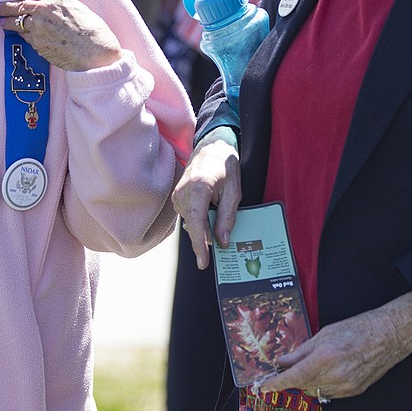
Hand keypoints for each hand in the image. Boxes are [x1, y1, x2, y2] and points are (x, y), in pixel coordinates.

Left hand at [0, 0, 122, 70]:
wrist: (94, 50)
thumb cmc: (91, 29)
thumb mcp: (77, 6)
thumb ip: (60, 3)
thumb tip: (48, 5)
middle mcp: (44, 7)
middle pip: (17, 4)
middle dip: (5, 5)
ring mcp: (38, 25)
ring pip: (15, 21)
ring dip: (6, 21)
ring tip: (1, 21)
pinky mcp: (36, 41)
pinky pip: (22, 35)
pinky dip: (18, 33)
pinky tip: (15, 33)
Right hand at [171, 128, 240, 268]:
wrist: (211, 148)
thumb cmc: (225, 167)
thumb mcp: (234, 192)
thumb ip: (227, 218)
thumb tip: (222, 242)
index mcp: (198, 188)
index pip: (196, 223)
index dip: (200, 245)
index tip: (204, 262)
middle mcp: (183, 193)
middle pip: (194, 226)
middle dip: (209, 235)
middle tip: (225, 237)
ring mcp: (177, 195)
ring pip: (192, 223)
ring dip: (206, 225)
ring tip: (219, 208)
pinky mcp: (177, 198)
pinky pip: (189, 216)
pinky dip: (201, 218)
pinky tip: (211, 208)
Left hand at [253, 292, 411, 401]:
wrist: (388, 336)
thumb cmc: (358, 329)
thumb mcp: (324, 333)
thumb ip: (301, 350)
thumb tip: (283, 361)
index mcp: (325, 358)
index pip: (293, 377)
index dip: (275, 384)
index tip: (263, 386)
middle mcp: (334, 375)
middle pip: (302, 385)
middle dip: (292, 378)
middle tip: (286, 368)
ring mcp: (345, 386)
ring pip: (315, 390)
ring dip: (308, 381)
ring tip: (314, 364)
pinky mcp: (354, 391)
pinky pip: (330, 393)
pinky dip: (323, 384)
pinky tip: (328, 371)